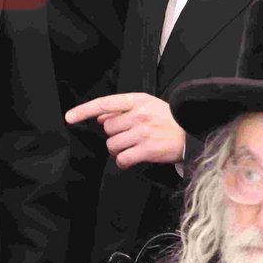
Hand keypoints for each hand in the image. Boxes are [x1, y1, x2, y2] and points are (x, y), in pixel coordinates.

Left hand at [65, 93, 186, 168]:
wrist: (193, 132)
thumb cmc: (168, 119)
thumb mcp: (147, 105)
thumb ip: (122, 109)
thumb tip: (99, 116)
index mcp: (137, 100)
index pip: (104, 103)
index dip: (84, 110)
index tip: (69, 117)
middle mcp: (139, 114)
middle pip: (107, 129)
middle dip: (114, 134)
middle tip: (129, 135)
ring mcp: (143, 132)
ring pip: (112, 145)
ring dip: (118, 149)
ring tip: (133, 147)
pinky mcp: (148, 150)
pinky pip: (122, 159)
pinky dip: (123, 162)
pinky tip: (131, 159)